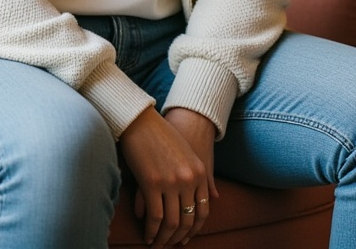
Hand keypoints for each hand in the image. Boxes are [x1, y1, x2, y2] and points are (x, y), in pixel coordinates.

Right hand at [120, 107, 212, 245]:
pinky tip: (147, 235)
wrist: (142, 119)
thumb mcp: (189, 153)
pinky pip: (154, 217)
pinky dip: (151, 231)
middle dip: (178, 238)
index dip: (194, 229)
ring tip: (157, 245)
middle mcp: (188, 179)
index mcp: (199, 172)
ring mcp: (170, 183)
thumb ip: (201, 175)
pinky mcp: (150, 183)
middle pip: (187, 220)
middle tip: (169, 245)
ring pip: (171, 223)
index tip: (185, 238)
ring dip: (164, 239)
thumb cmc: (164, 134)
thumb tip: (213, 197)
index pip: (203, 211)